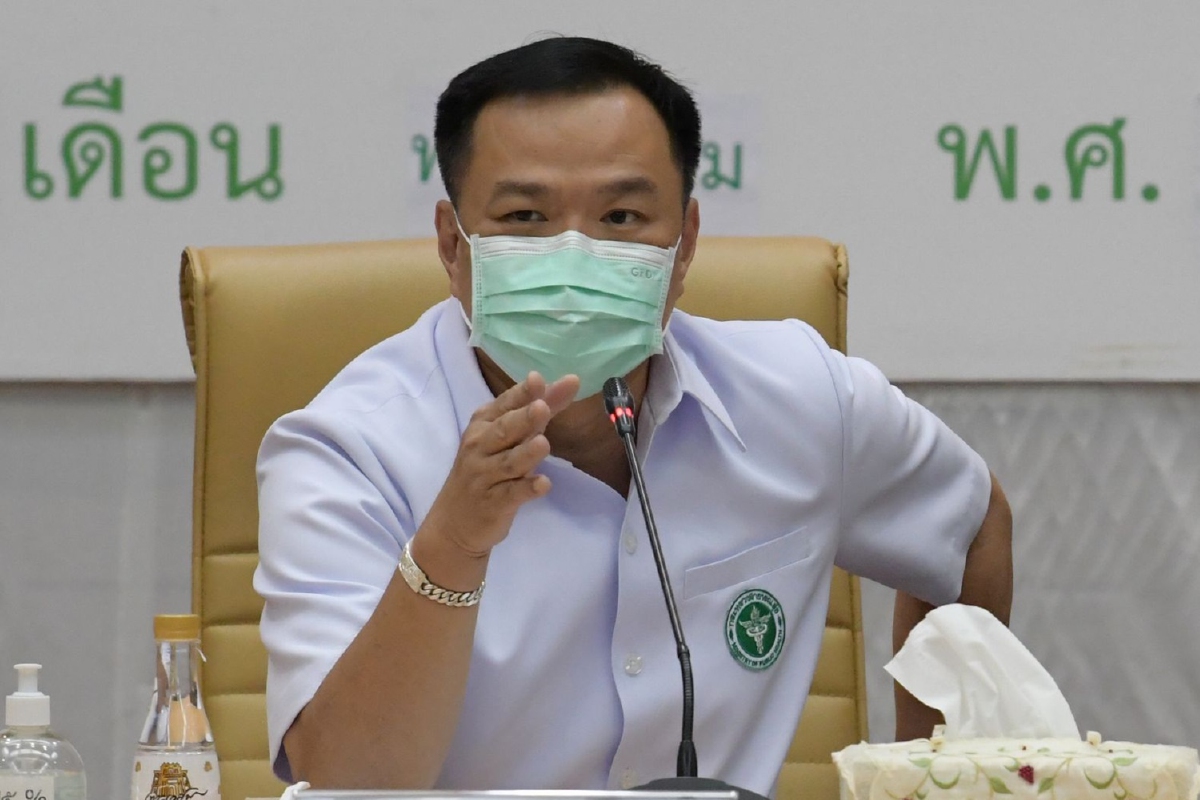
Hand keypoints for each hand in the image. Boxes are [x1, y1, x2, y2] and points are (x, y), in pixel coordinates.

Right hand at [423, 371, 579, 559]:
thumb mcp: (509, 438)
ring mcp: (484, 476)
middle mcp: (480, 447)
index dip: (522, 393)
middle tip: (542, 408)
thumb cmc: (487, 470)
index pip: (504, 405)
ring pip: (508, 462)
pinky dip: (527, 489)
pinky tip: (543, 484)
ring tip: (543, 443)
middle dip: (523, 419)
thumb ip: (539, 411)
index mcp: (483, 425)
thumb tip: (569, 382)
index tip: (538, 379)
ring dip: (526, 453)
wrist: (454, 522)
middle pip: (504, 431)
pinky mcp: (493, 504)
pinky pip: (511, 495)